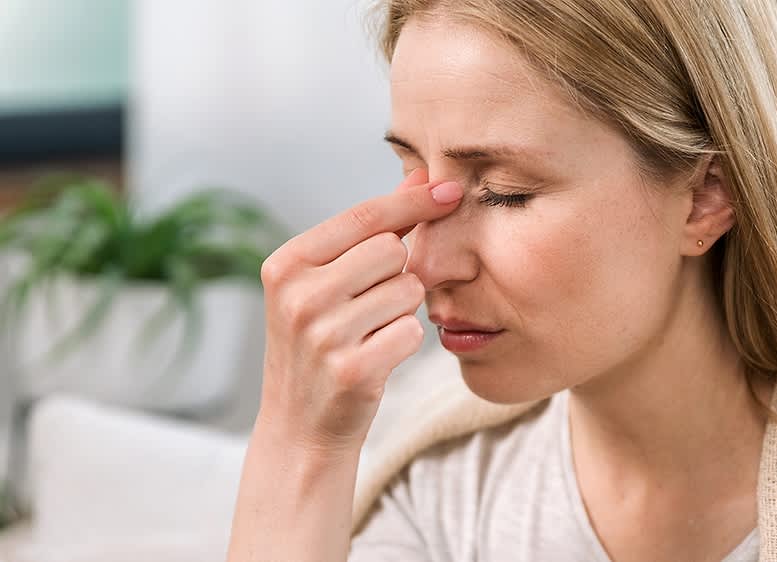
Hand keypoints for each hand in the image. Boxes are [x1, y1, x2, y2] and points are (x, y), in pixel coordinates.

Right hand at [257, 170, 462, 454]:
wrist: (300, 426)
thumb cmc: (319, 345)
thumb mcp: (322, 285)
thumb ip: (368, 233)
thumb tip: (422, 178)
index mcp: (286, 265)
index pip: (364, 217)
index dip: (414, 201)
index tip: (453, 188)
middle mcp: (298, 296)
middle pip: (393, 250)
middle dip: (399, 272)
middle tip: (373, 302)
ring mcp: (322, 334)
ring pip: (408, 290)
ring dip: (403, 309)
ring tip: (370, 332)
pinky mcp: (351, 370)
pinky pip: (413, 331)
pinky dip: (405, 341)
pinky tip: (377, 356)